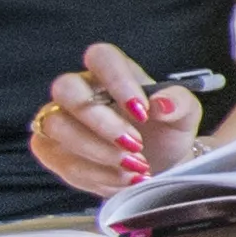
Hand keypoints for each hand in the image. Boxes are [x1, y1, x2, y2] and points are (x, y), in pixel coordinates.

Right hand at [30, 38, 210, 194]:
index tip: (143, 112)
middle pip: (66, 89)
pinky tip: (119, 179)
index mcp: (110, 73)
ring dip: (98, 152)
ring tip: (133, 167)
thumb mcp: (184, 117)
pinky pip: (59, 159)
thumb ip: (180, 103)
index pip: (100, 57)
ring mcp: (60, 119)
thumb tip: (162, 102)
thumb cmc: (165, 134)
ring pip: (57, 126)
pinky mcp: (51, 150)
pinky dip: (93, 174)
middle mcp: (79, 91)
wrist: (157, 167)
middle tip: (135, 145)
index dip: (117, 82)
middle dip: (101, 122)